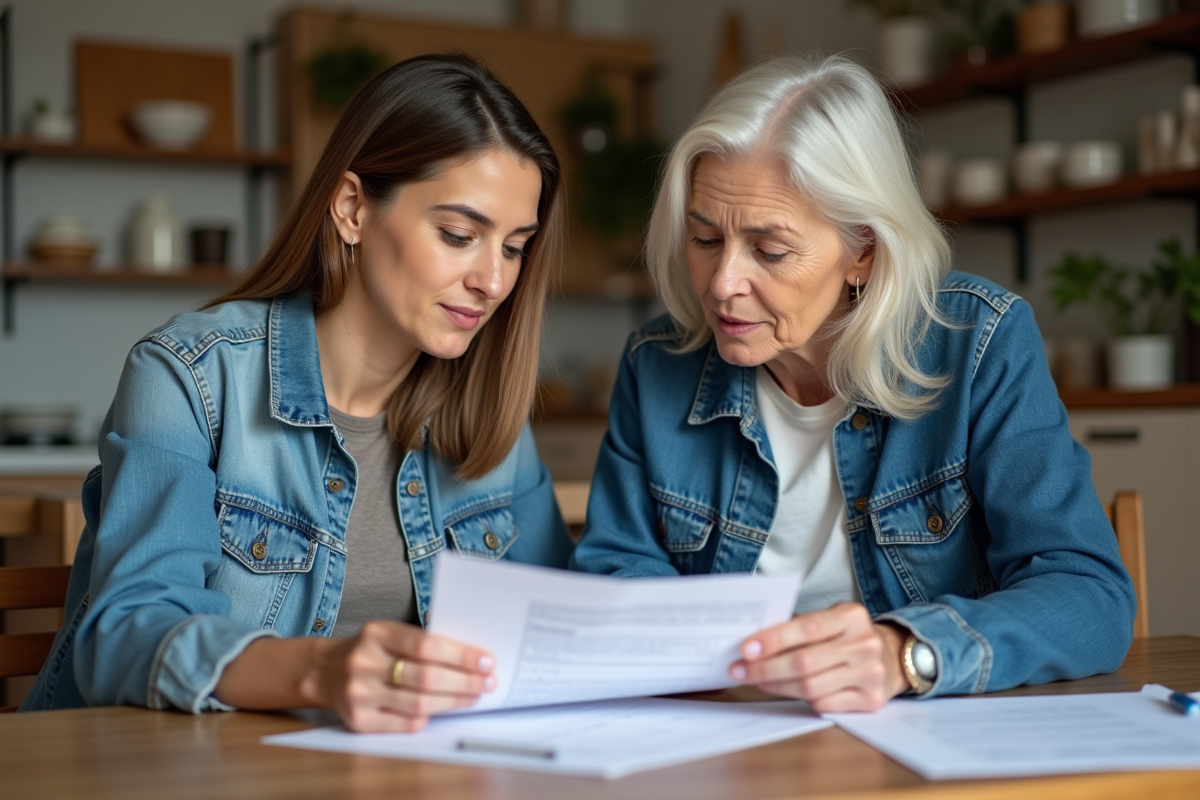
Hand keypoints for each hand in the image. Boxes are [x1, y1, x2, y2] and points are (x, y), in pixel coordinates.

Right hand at [301, 620, 496, 731]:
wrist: (325, 671)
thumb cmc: (371, 650)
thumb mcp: (389, 634)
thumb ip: (422, 641)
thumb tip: (472, 657)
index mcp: (376, 633)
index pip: (426, 645)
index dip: (460, 655)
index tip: (486, 661)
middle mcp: (364, 663)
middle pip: (426, 677)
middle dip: (464, 681)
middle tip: (488, 682)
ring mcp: (359, 693)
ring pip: (419, 703)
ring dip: (454, 701)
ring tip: (474, 696)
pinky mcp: (358, 720)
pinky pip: (404, 723)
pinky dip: (429, 716)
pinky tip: (444, 709)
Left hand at [729, 603, 908, 712]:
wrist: (893, 657)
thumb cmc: (849, 636)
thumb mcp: (832, 620)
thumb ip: (801, 627)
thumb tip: (754, 644)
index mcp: (851, 616)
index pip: (807, 627)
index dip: (774, 639)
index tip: (746, 648)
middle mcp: (863, 644)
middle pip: (805, 662)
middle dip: (765, 668)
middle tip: (740, 670)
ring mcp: (870, 674)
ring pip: (811, 687)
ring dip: (776, 686)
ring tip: (756, 681)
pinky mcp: (870, 700)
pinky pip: (824, 704)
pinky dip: (800, 700)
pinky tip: (785, 691)